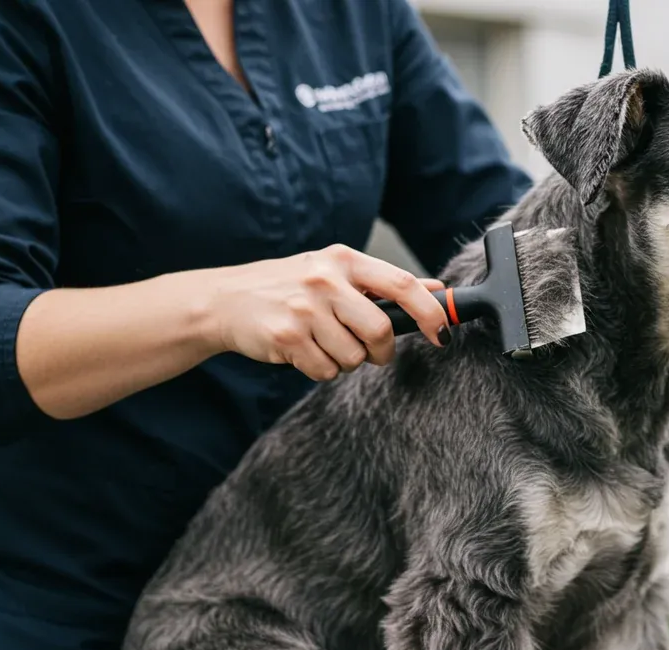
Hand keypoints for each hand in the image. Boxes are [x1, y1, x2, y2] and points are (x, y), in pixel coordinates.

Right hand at [201, 244, 449, 380]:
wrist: (226, 300)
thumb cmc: (288, 287)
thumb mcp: (335, 272)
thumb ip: (384, 283)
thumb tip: (437, 289)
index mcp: (344, 260)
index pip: (402, 285)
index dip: (430, 313)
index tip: (442, 334)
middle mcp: (326, 280)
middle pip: (380, 330)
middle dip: (381, 351)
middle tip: (370, 352)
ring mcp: (304, 308)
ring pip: (353, 356)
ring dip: (345, 361)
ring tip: (321, 342)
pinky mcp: (286, 336)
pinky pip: (325, 370)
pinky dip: (320, 369)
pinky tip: (302, 350)